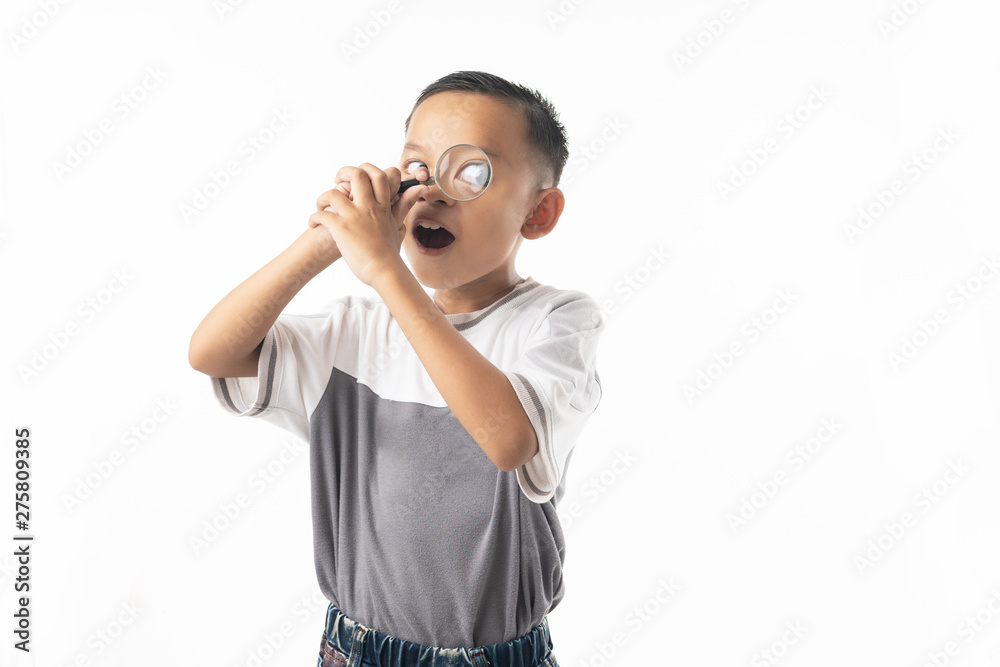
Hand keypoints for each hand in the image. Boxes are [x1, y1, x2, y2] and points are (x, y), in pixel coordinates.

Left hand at [308, 163, 427, 285]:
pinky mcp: (341, 228)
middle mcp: (369, 207)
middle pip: (357, 174)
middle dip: (344, 172)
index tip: (363, 179)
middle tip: (338, 180)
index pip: (381, 175)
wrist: (385, 272)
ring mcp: (354, 217)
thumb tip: (420, 188)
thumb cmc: (390, 253)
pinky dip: (314, 218)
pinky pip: (322, 215)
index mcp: (382, 206)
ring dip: (323, 197)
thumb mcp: (399, 225)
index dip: (370, 171)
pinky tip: (314, 224)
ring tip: (322, 205)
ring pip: (333, 193)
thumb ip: (404, 204)